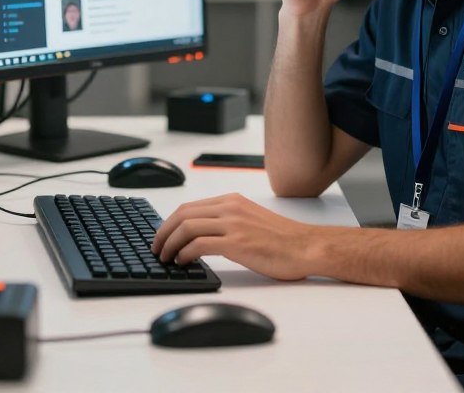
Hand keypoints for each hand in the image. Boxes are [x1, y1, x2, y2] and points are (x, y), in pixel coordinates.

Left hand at [151, 193, 316, 280]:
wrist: (307, 247)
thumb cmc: (283, 240)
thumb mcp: (250, 220)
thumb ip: (228, 222)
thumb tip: (200, 237)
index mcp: (232, 201)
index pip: (189, 207)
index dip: (169, 222)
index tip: (162, 236)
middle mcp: (230, 208)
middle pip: (183, 214)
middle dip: (163, 232)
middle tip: (156, 248)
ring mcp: (233, 224)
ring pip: (187, 227)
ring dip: (170, 244)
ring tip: (165, 258)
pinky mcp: (237, 242)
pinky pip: (199, 244)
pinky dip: (184, 253)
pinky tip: (182, 262)